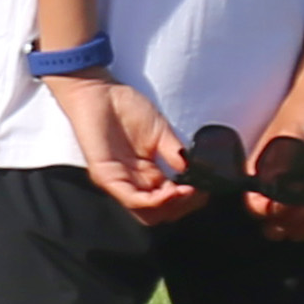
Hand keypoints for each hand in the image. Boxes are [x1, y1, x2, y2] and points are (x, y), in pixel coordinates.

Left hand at [52, 72, 193, 217]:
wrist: (98, 91)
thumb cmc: (125, 108)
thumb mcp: (160, 132)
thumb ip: (175, 153)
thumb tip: (196, 172)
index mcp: (147, 174)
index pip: (169, 200)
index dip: (189, 199)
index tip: (204, 189)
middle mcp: (133, 182)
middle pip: (159, 212)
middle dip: (182, 206)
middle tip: (196, 192)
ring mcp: (118, 181)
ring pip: (146, 212)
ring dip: (170, 206)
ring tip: (186, 191)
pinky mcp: (105, 175)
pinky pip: (130, 198)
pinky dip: (153, 201)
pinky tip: (171, 191)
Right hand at [243, 86, 303, 242]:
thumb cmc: (303, 114)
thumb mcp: (292, 136)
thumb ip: (286, 164)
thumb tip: (283, 194)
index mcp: (257, 174)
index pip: (254, 207)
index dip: (270, 212)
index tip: (293, 202)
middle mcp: (274, 188)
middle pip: (272, 223)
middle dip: (290, 223)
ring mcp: (298, 194)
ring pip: (294, 227)